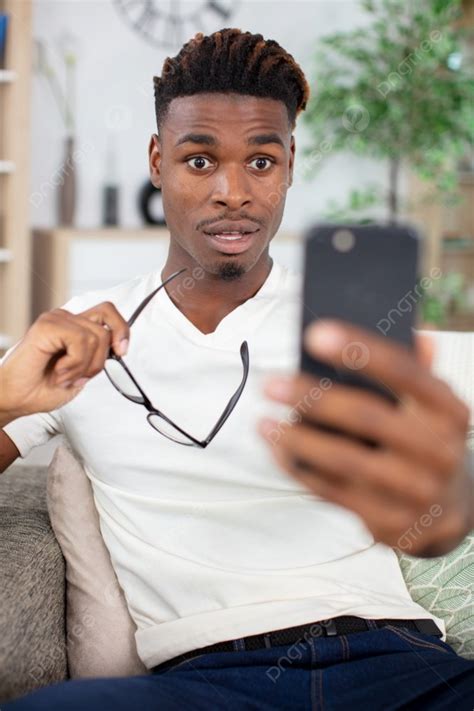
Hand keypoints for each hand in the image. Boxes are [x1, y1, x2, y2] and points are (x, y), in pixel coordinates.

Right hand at [0, 302, 129, 418]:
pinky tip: (58, 372)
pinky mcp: (47, 326)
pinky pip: (80, 341)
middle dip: (100, 359)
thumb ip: (98, 356)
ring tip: (64, 377)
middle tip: (82, 376)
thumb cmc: (42, 388)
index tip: (121, 353)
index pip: (108, 312)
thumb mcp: (82, 372)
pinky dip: (74, 364)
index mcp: (74, 327)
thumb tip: (118, 347)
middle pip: (107, 324)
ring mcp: (55, 320)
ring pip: (97, 336)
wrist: (15, 399)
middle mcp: (65, 319)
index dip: (122, 329)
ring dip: (84, 366)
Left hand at [259, 320, 472, 556]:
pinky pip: (334, 492)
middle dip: (313, 397)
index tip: (314, 335)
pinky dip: (299, 469)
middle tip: (271, 384)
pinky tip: (277, 449)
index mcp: (449, 410)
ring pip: (345, 460)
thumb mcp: (431, 407)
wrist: (447, 512)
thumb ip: (416, 370)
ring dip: (297, 439)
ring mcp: (416, 491)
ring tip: (263, 421)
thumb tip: (417, 334)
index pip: (405, 372)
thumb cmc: (426, 441)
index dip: (359, 350)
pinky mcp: (390, 521)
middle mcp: (440, 451)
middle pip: (367, 417)